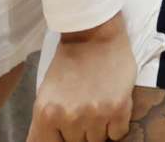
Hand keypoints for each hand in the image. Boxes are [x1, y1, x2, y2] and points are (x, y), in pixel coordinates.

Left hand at [29, 13, 135, 141]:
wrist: (94, 33)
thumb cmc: (69, 62)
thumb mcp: (48, 92)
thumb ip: (49, 121)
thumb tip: (53, 141)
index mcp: (46, 112)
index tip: (64, 136)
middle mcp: (69, 117)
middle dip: (80, 131)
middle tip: (83, 109)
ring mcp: (95, 115)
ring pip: (98, 141)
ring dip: (99, 127)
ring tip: (97, 104)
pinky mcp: (118, 110)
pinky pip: (118, 134)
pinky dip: (116, 124)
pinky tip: (111, 104)